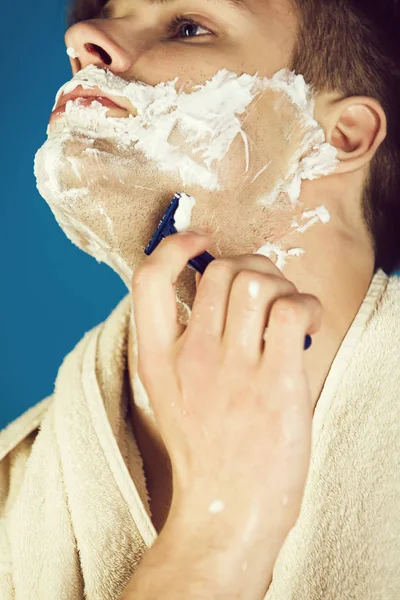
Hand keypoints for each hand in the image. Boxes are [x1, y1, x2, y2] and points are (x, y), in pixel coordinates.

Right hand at [131, 230, 321, 548]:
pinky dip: (305, 305)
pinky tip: (307, 323)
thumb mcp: (171, 394)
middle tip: (265, 288)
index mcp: (158, 358)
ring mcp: (233, 369)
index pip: (148, 280)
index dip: (175, 246)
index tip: (199, 241)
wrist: (225, 510)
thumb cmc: (205, 452)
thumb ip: (183, 344)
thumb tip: (220, 295)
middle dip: (250, 264)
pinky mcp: (276, 383)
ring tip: (287, 309)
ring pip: (256, 282)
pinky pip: (291, 312)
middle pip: (221, 270)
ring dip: (280, 283)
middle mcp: (192, 356)